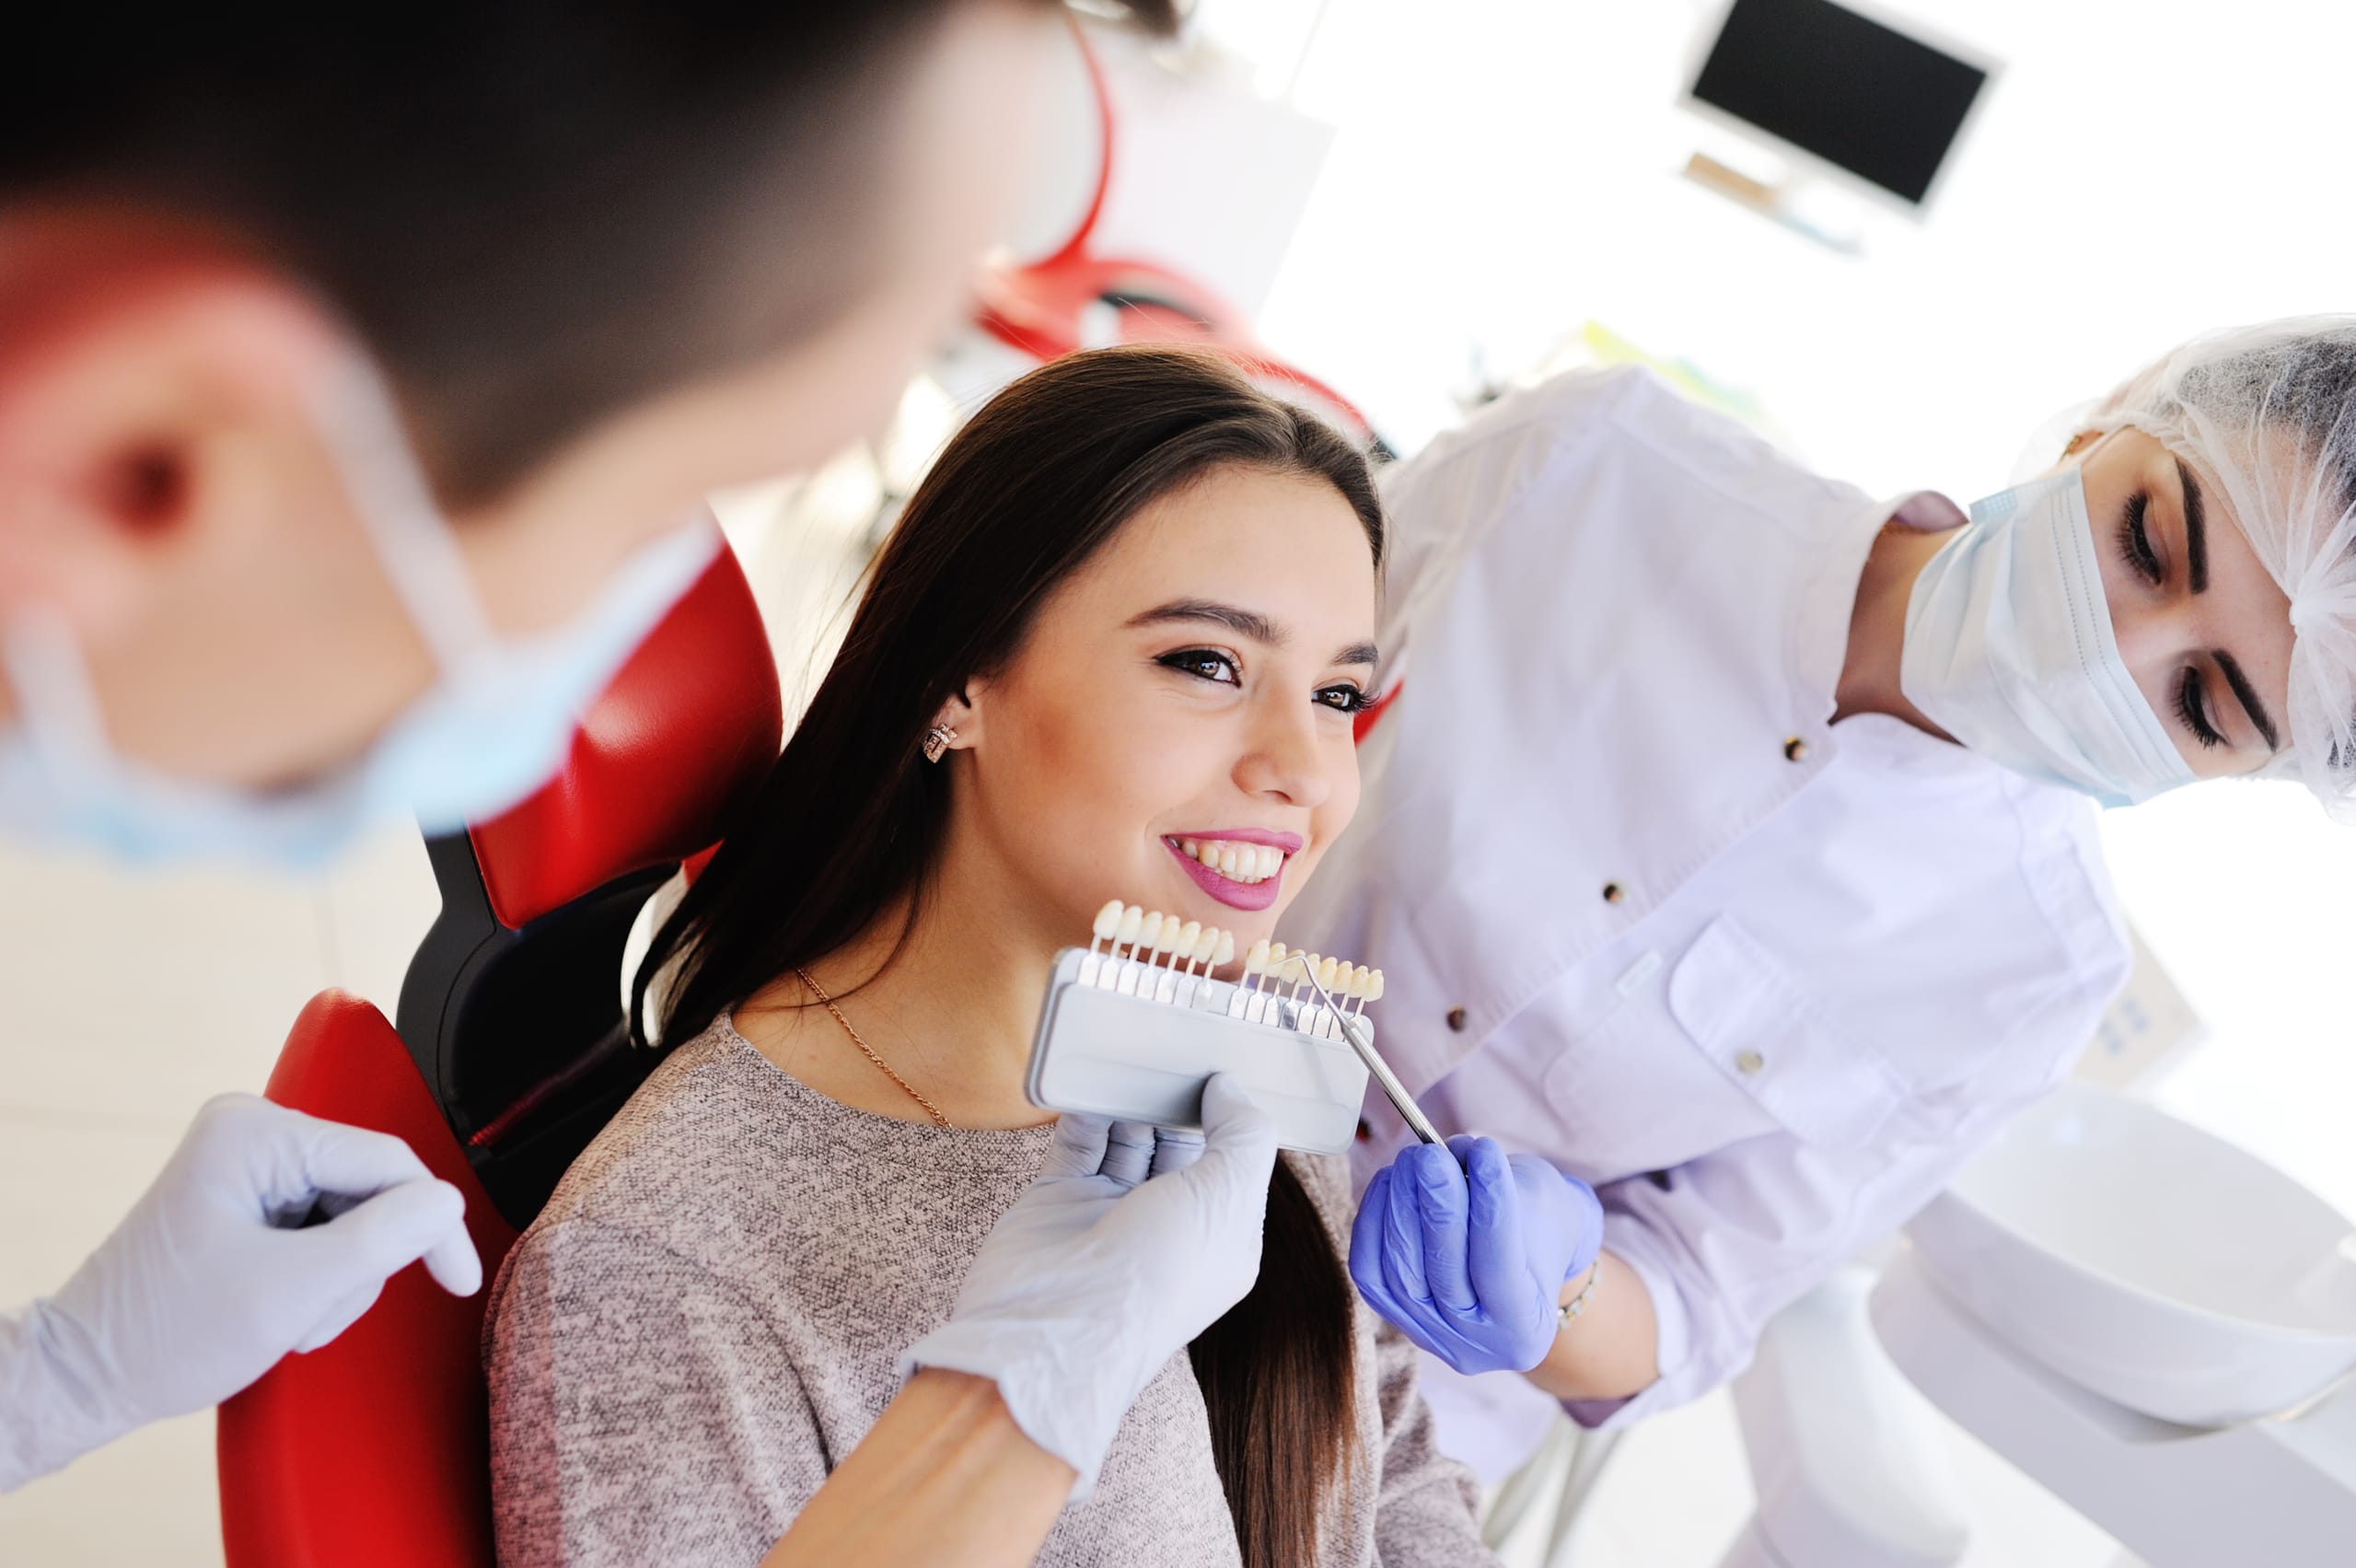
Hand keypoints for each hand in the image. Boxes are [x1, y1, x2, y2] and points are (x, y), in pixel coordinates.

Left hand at [1, 1094, 479, 1488]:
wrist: (87, 1376)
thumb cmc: (164, 1336)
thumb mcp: (290, 1292)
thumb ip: (381, 1240)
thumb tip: (447, 1203)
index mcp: (255, 1133)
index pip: (387, 1162)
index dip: (432, 1224)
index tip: (459, 1280)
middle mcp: (250, 1131)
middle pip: (371, 1189)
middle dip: (359, 1264)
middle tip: (312, 1316)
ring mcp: (247, 1162)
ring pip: (353, 1213)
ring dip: (336, 1279)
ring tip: (285, 1317)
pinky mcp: (248, 1194)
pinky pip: (323, 1226)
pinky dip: (316, 1278)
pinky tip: (278, 1305)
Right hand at [902, 1073, 1276, 1494]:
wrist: (1056, 1329)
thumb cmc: (1156, 1276)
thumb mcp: (1229, 1198)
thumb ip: (1243, 1134)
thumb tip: (1232, 1088)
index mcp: (1218, 1237)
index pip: (1231, 1163)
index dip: (1229, 1117)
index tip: (1223, 1065)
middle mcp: (1165, 1226)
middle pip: (1176, 1145)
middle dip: (1178, 1101)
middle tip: (1176, 1050)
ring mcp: (1107, 1214)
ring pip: (1126, 1138)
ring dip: (1132, 1099)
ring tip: (1136, 1055)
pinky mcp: (1056, 1201)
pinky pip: (1077, 1141)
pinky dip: (1085, 1109)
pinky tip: (1095, 1080)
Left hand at [1348, 1134, 1602, 1375]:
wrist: (1520, 1260)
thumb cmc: (1537, 1225)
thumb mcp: (1540, 1203)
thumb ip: (1501, 1182)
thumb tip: (1453, 1152)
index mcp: (1527, 1331)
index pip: (1500, 1268)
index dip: (1490, 1207)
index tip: (1485, 1151)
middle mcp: (1476, 1348)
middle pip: (1444, 1275)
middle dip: (1436, 1206)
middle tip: (1431, 1154)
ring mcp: (1429, 1337)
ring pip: (1401, 1273)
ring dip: (1401, 1207)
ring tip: (1413, 1158)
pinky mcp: (1392, 1317)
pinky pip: (1370, 1270)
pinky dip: (1374, 1221)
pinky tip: (1390, 1182)